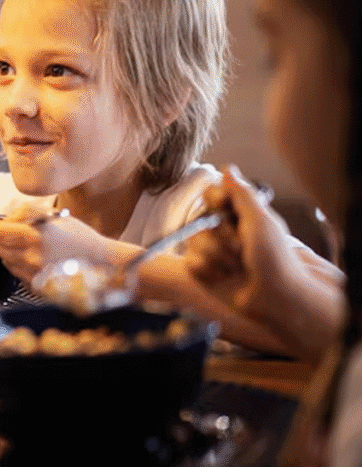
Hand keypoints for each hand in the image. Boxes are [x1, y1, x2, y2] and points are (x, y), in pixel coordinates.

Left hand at [0, 207, 118, 282]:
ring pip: (7, 262)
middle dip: (6, 240)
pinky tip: (40, 261)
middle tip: (21, 234)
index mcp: (36, 236)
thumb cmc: (83, 240)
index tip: (6, 224)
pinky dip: (23, 267)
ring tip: (33, 248)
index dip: (0, 226)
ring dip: (13, 253)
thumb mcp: (55, 219)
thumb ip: (27, 218)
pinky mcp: (37, 288)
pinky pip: (18, 275)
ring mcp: (34, 275)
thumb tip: (9, 219)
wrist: (103, 265)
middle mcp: (32, 257)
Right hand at [184, 165, 298, 316]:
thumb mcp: (261, 220)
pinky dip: (209, 271)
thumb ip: (242, 193)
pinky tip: (225, 278)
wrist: (273, 298)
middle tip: (242, 248)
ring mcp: (212, 250)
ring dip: (217, 256)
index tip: (223, 206)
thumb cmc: (275, 259)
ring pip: (194, 241)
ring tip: (237, 267)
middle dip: (221, 236)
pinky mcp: (203, 270)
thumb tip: (227, 168)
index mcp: (239, 214)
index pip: (212, 194)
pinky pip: (191, 262)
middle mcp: (224, 230)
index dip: (215, 200)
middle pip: (200, 218)